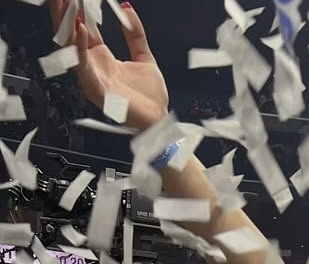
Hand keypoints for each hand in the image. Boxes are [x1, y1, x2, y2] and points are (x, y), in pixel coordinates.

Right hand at [48, 1, 168, 131]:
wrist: (159, 122)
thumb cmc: (150, 99)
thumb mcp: (144, 57)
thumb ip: (135, 34)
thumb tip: (127, 9)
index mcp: (103, 59)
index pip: (84, 29)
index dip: (78, 11)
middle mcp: (94, 67)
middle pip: (73, 36)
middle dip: (64, 14)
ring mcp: (94, 79)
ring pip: (73, 48)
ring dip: (67, 25)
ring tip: (64, 4)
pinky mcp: (97, 90)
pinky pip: (84, 67)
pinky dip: (80, 48)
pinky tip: (80, 30)